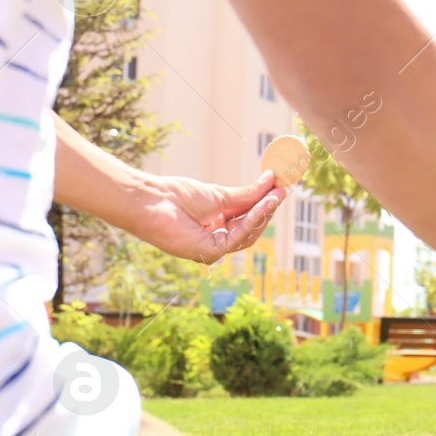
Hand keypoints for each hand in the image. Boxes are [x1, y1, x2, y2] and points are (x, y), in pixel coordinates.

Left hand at [133, 171, 286, 263]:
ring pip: (247, 234)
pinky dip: (251, 221)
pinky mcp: (208, 254)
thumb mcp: (219, 194)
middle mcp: (215, 239)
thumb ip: (246, 194)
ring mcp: (212, 249)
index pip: (247, 218)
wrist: (152, 201)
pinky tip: (262, 206)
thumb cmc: (177, 196)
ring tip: (276, 195)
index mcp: (215, 225)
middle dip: (268, 209)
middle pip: (250, 228)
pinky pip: (237, 238)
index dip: (264, 204)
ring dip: (263, 214)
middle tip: (283, 190)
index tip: (280, 188)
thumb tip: (271, 181)